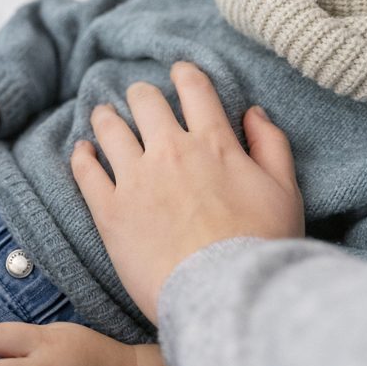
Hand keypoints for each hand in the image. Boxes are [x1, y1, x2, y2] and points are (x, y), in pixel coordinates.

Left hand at [70, 62, 303, 322]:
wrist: (222, 293)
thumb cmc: (260, 247)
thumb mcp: (285, 191)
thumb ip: (270, 145)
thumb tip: (252, 112)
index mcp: (213, 143)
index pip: (194, 90)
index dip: (185, 74)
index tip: (178, 72)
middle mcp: (170, 151)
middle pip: (146, 101)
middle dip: (142, 94)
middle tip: (139, 98)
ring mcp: (135, 179)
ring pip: (110, 128)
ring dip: (106, 117)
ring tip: (103, 116)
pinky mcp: (109, 210)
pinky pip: (85, 170)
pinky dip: (82, 155)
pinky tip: (81, 150)